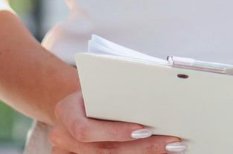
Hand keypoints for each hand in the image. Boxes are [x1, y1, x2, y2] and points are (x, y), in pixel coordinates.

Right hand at [47, 90, 184, 153]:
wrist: (78, 104)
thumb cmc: (94, 91)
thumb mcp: (99, 85)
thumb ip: (117, 91)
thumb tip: (154, 89)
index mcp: (64, 111)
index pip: (85, 129)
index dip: (114, 132)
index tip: (144, 129)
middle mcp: (62, 137)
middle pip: (102, 151)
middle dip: (139, 148)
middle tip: (169, 142)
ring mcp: (68, 153)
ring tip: (169, 148)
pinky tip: (155, 153)